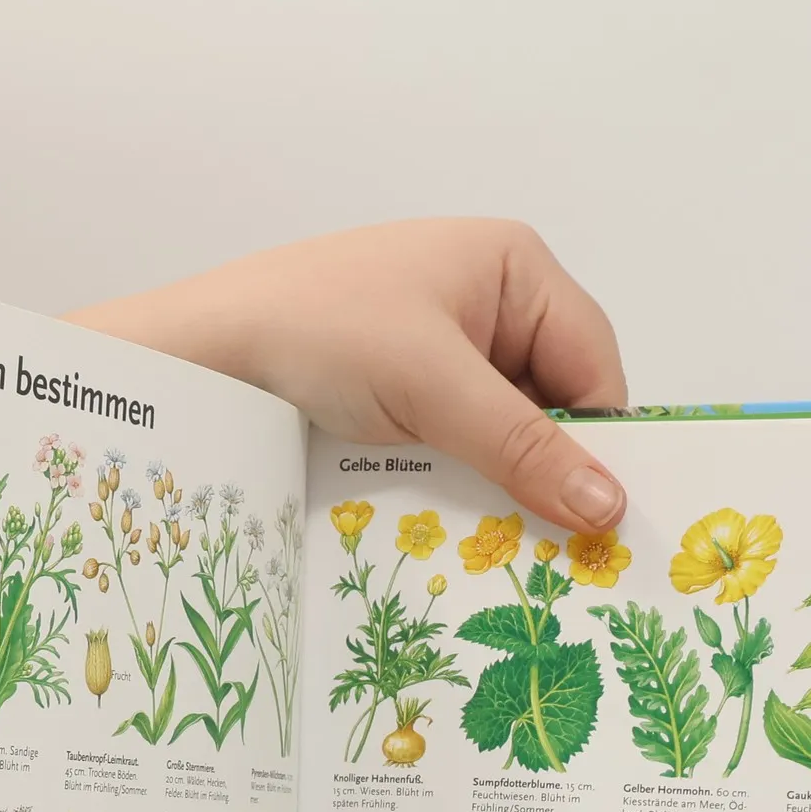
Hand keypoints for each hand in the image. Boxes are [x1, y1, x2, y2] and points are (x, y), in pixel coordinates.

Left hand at [73, 218, 629, 531]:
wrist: (199, 355)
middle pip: (555, 403)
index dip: (601, 440)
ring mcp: (442, 350)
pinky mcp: (404, 394)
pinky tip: (452, 524)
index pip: (594, 364)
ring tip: (503, 543)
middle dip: (550, 468)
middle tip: (557, 545)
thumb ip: (525, 447)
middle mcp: (486, 302)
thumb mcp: (434, 387)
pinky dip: (461, 484)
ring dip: (503, 485)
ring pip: (507, 435)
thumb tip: (610, 509)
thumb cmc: (316, 332)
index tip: (603, 518)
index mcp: (512, 267)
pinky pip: (460, 447)